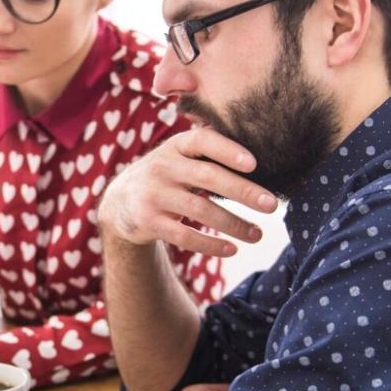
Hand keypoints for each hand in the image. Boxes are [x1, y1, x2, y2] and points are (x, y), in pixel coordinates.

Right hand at [99, 126, 278, 256]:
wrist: (119, 201)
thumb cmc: (166, 175)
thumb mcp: (178, 154)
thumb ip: (207, 148)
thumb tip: (258, 144)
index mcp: (175, 146)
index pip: (203, 142)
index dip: (228, 151)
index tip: (254, 164)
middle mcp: (162, 168)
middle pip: (207, 178)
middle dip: (243, 192)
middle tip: (272, 205)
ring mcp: (154, 196)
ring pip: (200, 211)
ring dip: (234, 224)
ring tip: (258, 234)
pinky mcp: (149, 222)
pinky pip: (185, 236)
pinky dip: (210, 245)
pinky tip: (232, 249)